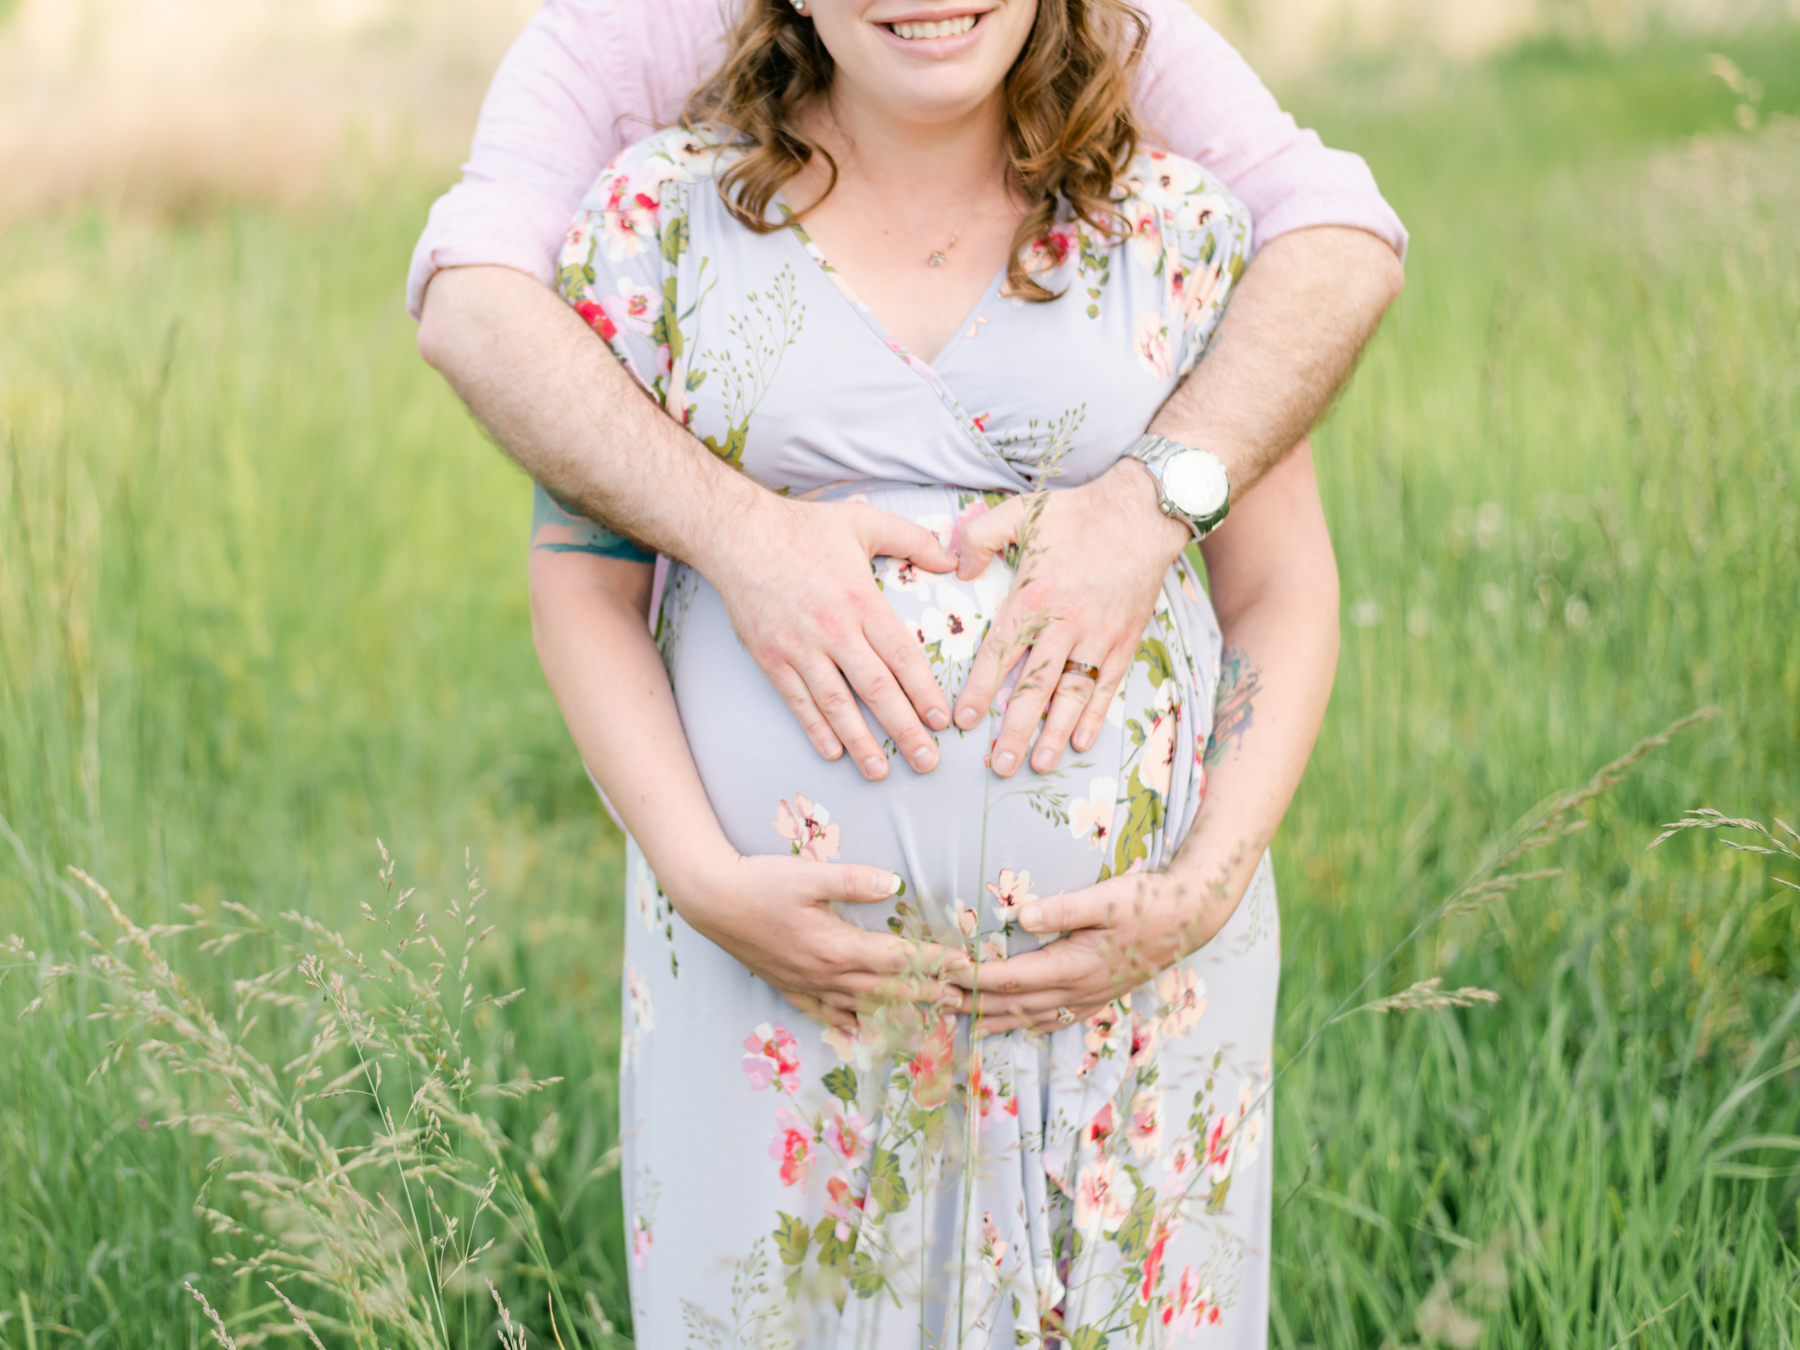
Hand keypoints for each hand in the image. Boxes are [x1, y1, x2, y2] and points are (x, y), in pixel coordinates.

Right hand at [669, 851, 971, 1029]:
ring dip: (899, 1014)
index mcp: (837, 946)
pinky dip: (851, 1025)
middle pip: (888, 990)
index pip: (898, 959)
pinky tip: (865, 1033)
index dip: (934, 963)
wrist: (711, 900)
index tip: (963, 966)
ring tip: (929, 1019)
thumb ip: (854, 880)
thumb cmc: (761, 882)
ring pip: (862, 1007)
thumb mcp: (809, 874)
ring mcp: (807, 985)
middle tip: (961, 1001)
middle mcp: (826, 974)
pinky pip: (826, 1014)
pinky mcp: (789, 986)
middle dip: (928, 995)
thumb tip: (895, 883)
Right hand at [708, 497, 955, 780]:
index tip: (943, 721)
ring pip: (836, 705)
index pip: (902, 656)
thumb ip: (914, 539)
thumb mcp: (865, 521)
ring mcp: (798, 648)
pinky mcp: (770, 658)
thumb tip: (955, 562)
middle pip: (876, 689)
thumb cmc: (803, 528)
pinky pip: (797, 701)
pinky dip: (816, 729)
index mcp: (861, 600)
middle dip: (904, 729)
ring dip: (861, 742)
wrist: (736, 533)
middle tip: (928, 761)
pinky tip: (833, 752)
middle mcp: (832, 629)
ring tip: (882, 772)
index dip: (924, 692)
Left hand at [948, 872, 1225, 1034]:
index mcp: (1075, 966)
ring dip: (998, 1020)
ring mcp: (1092, 996)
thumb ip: (1064, 908)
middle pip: (1016, 1003)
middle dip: (974, 1004)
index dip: (974, 977)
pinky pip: (1058, 1018)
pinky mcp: (1102, 994)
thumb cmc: (1148, 902)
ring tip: (965, 1023)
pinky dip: (1032, 1024)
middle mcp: (1079, 989)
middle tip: (936, 1003)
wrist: (1192, 917)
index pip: (1012, 977)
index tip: (942, 972)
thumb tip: (1022, 915)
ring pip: (1034, 1016)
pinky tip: (1020, 1025)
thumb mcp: (1107, 898)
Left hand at [952, 460, 1188, 776]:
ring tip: (1039, 764)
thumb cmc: (1077, 513)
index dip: (980, 690)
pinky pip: (1107, 686)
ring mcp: (1099, 637)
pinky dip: (1095, 716)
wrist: (1143, 512)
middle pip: (1035, 687)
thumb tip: (956, 568)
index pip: (1000, 654)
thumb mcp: (1020, 511)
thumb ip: (979, 537)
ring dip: (1055, 733)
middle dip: (1015, 729)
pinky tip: (1081, 742)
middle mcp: (1066, 624)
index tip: (964, 720)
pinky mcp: (1125, 641)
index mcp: (1035, 597)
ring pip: (1072, 695)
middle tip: (999, 765)